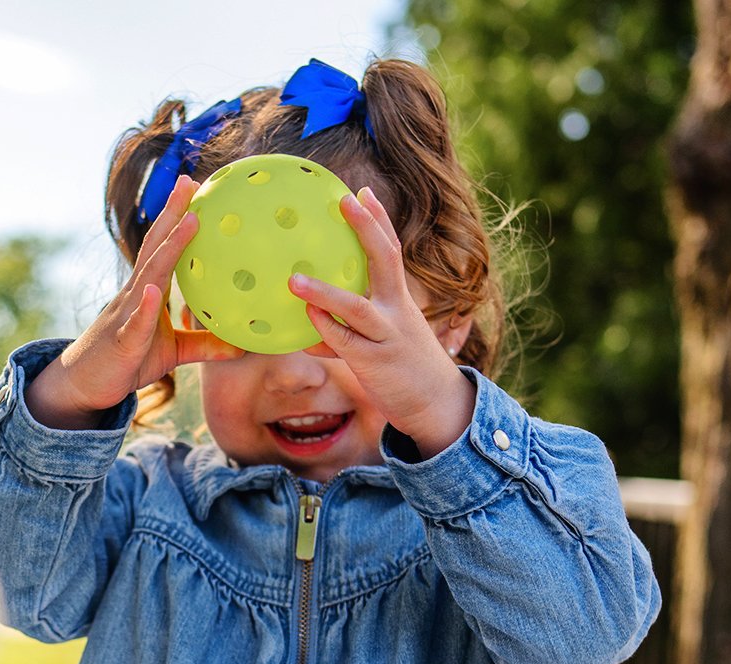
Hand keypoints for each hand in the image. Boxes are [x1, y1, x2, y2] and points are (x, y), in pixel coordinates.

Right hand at [25, 174, 244, 430]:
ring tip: (190, 220)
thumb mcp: (172, 353)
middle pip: (155, 246)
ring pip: (149, 275)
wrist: (83, 385)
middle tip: (189, 180)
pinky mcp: (122, 342)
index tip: (196, 188)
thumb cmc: (126, 362)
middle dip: (172, 212)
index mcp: (147, 291)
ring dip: (169, 247)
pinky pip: (136, 323)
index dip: (179, 217)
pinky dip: (145, 306)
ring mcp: (127, 315)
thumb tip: (242, 346)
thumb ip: (203, 344)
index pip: (164, 247)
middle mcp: (135, 294)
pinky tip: (153, 291)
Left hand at [289, 186, 477, 453]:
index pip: (391, 251)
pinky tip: (305, 321)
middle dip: (367, 229)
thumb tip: (312, 317)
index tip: (361, 192)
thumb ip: (351, 324)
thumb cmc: (403, 366)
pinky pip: (345, 344)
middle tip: (344, 202)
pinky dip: (325, 331)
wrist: (436, 403)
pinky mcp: (375, 363)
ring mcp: (387, 336)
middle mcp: (397, 310)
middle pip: (385, 260)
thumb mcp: (384, 337)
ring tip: (294, 279)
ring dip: (324, 292)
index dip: (378, 221)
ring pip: (355, 308)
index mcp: (400, 299)